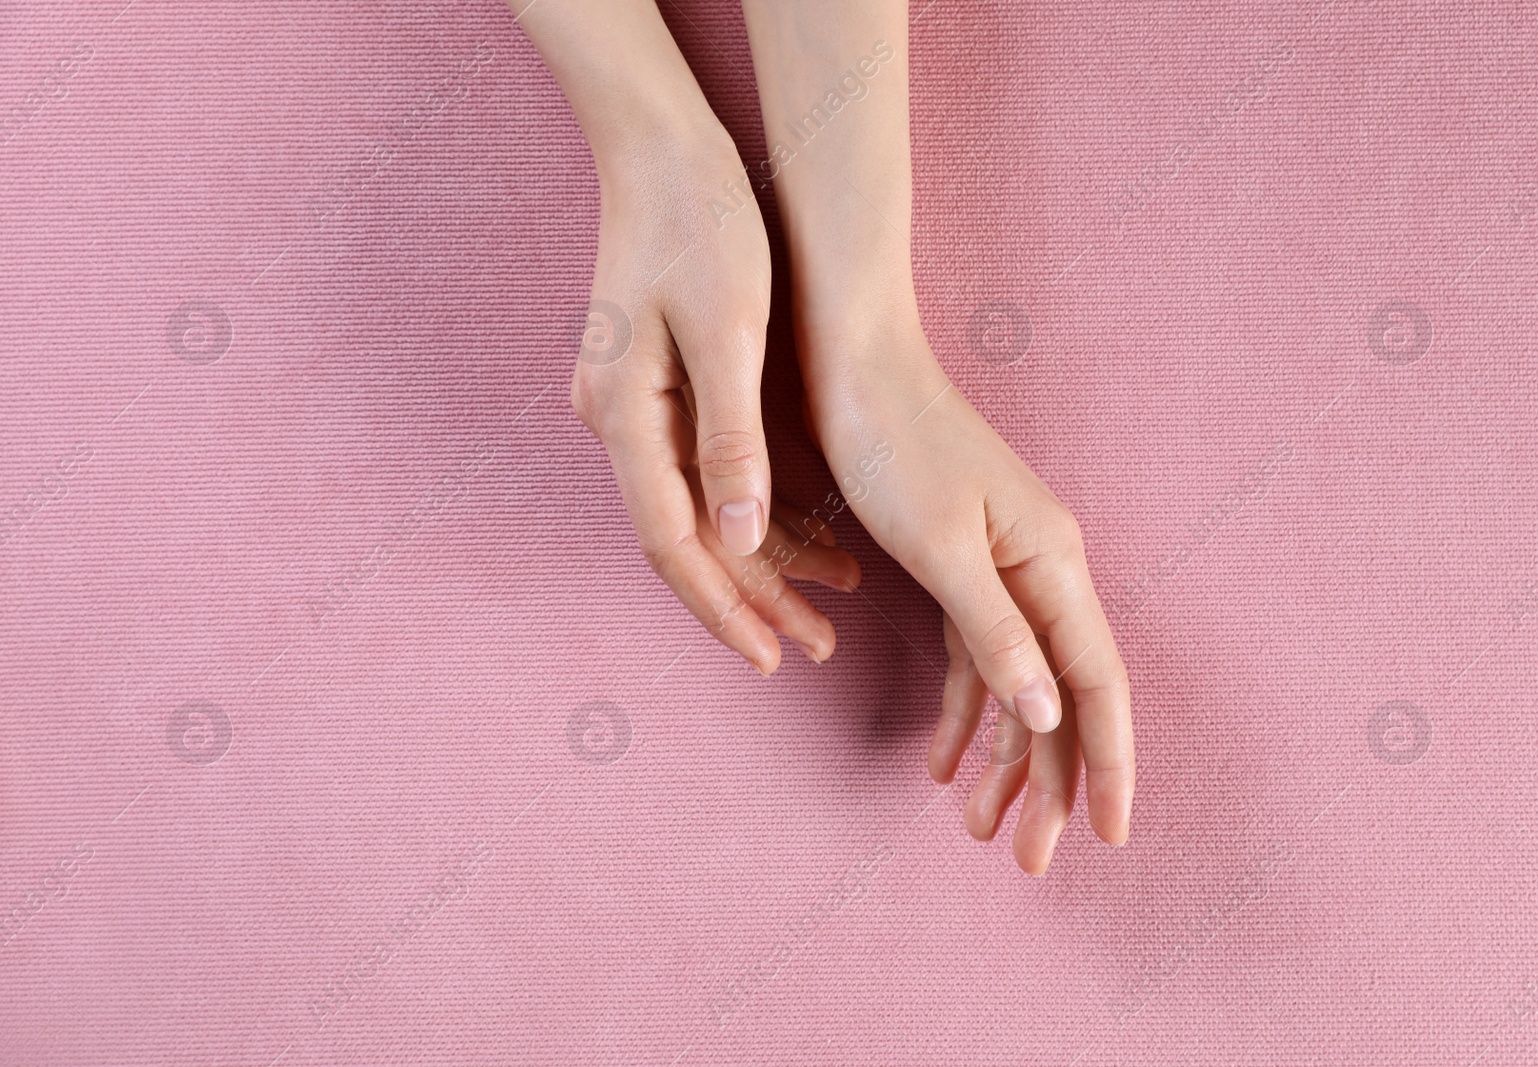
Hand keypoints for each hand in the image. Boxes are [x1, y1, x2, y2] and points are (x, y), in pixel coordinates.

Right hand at [570, 124, 859, 671]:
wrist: (662, 147)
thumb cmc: (700, 223)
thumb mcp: (726, 330)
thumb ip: (730, 440)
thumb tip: (744, 538)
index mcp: (624, 413)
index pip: (673, 542)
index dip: (724, 606)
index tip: (771, 655)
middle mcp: (614, 421)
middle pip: (683, 539)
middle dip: (750, 598)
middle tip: (814, 645)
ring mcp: (629, 407)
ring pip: (696, 511)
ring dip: (760, 558)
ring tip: (832, 597)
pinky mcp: (654, 390)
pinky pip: (701, 471)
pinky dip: (751, 506)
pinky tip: (804, 530)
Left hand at [801, 313, 1133, 871]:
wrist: (846, 354)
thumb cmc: (890, 440)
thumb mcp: (939, 544)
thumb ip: (995, 632)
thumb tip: (1049, 716)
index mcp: (1051, 563)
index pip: (1096, 684)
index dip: (1107, 764)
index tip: (1109, 837)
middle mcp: (1040, 569)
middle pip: (1061, 697)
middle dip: (1052, 783)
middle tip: (1030, 861)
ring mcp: (1001, 568)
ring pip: (1018, 685)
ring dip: (1004, 756)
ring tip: (981, 827)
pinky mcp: (958, 564)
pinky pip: (976, 656)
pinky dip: (964, 709)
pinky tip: (944, 758)